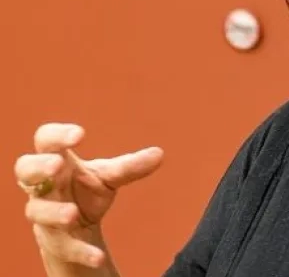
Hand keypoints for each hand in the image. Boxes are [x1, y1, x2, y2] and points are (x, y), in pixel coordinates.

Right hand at [14, 123, 163, 269]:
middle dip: (38, 167)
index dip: (57, 135)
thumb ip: (130, 166)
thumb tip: (159, 154)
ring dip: (53, 212)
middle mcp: (44, 185)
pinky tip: (97, 257)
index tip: (80, 134)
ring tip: (73, 214)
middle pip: (26, 170)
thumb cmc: (86, 188)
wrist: (78, 225)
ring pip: (36, 211)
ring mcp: (43, 212)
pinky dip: (79, 251)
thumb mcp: (109, 175)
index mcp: (57, 160)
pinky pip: (61, 245)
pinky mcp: (53, 239)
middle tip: (56, 165)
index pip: (45, 140)